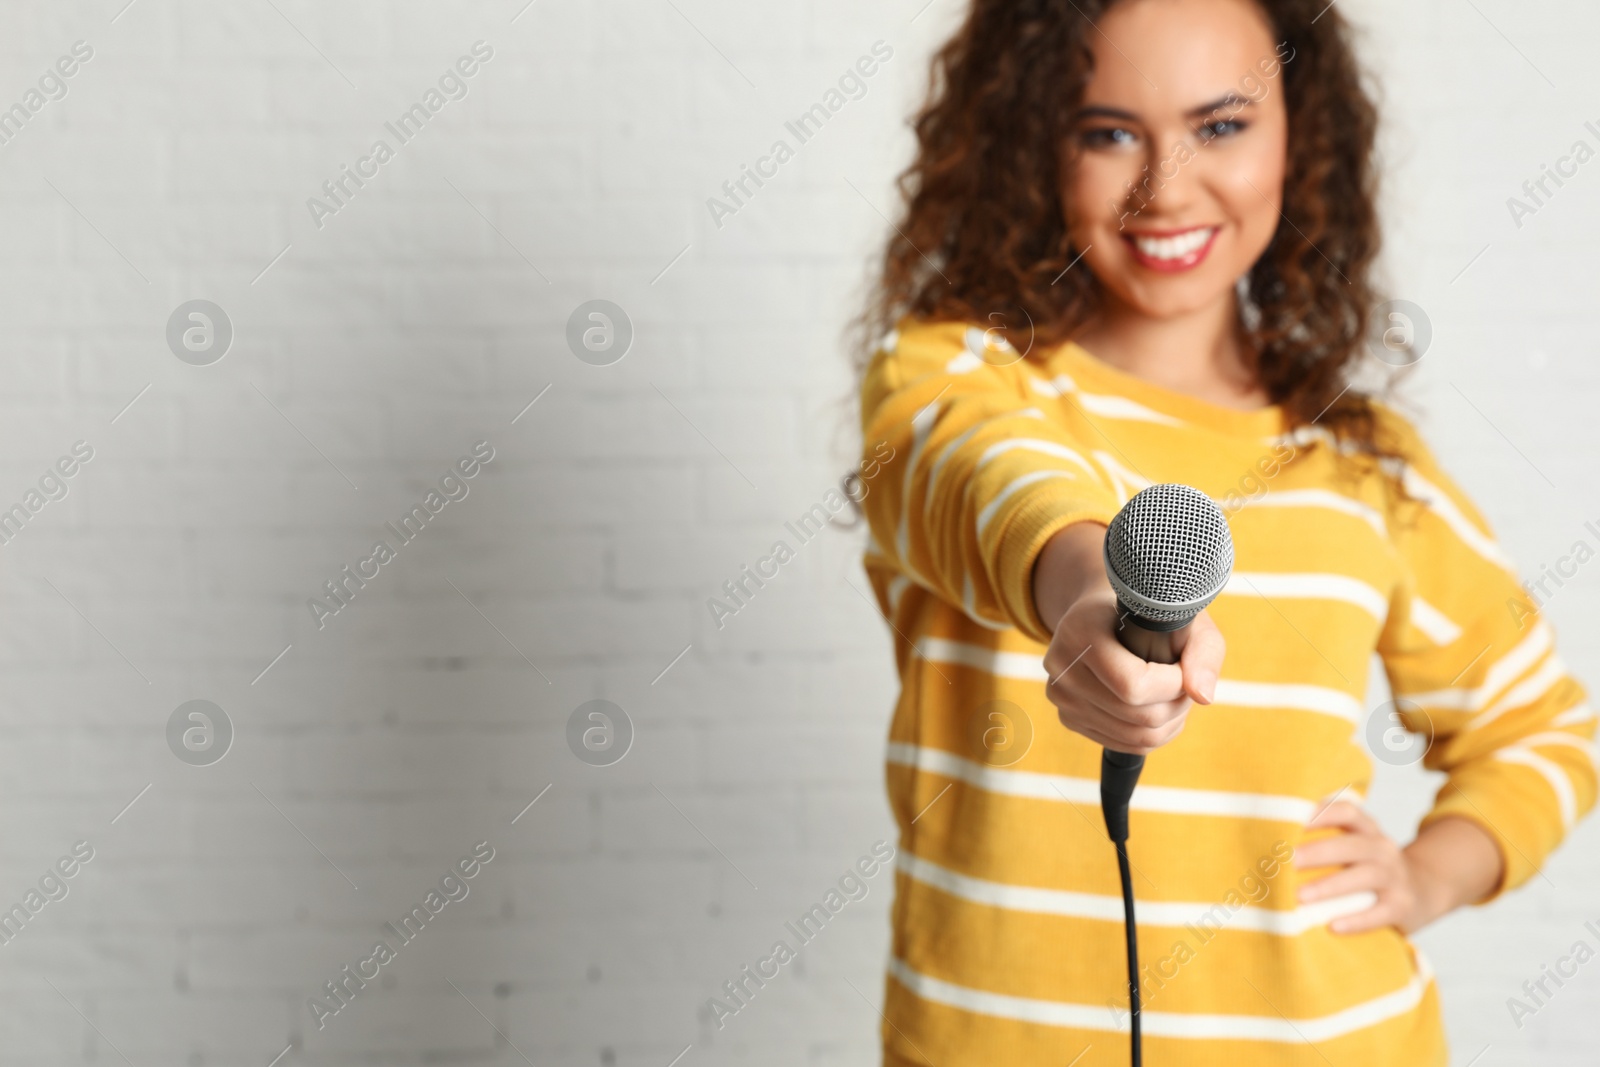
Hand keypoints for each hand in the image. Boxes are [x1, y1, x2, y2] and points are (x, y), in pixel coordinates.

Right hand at [1034, 522, 1223, 755]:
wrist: (1100, 614)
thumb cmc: (1144, 613)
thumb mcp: (1180, 616)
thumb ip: (1202, 651)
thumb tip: (1203, 697)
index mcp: (1080, 633)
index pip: (1133, 685)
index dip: (1174, 685)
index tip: (1186, 669)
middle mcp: (1062, 668)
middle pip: (1139, 716)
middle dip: (1177, 705)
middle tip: (1187, 684)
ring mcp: (1062, 697)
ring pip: (1136, 737)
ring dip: (1170, 723)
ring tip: (1177, 698)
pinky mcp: (1068, 719)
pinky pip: (1125, 746)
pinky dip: (1154, 736)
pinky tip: (1160, 711)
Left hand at [1296, 801, 1445, 934]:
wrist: (1422, 890)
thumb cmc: (1368, 866)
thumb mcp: (1354, 845)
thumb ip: (1323, 838)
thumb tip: (1266, 840)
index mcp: (1367, 829)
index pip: (1347, 811)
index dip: (1320, 812)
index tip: (1289, 819)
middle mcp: (1383, 848)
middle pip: (1351, 845)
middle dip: (1316, 852)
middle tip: (1284, 861)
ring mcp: (1396, 877)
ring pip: (1365, 877)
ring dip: (1330, 886)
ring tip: (1300, 896)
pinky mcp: (1403, 905)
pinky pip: (1380, 913)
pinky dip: (1357, 920)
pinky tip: (1332, 926)